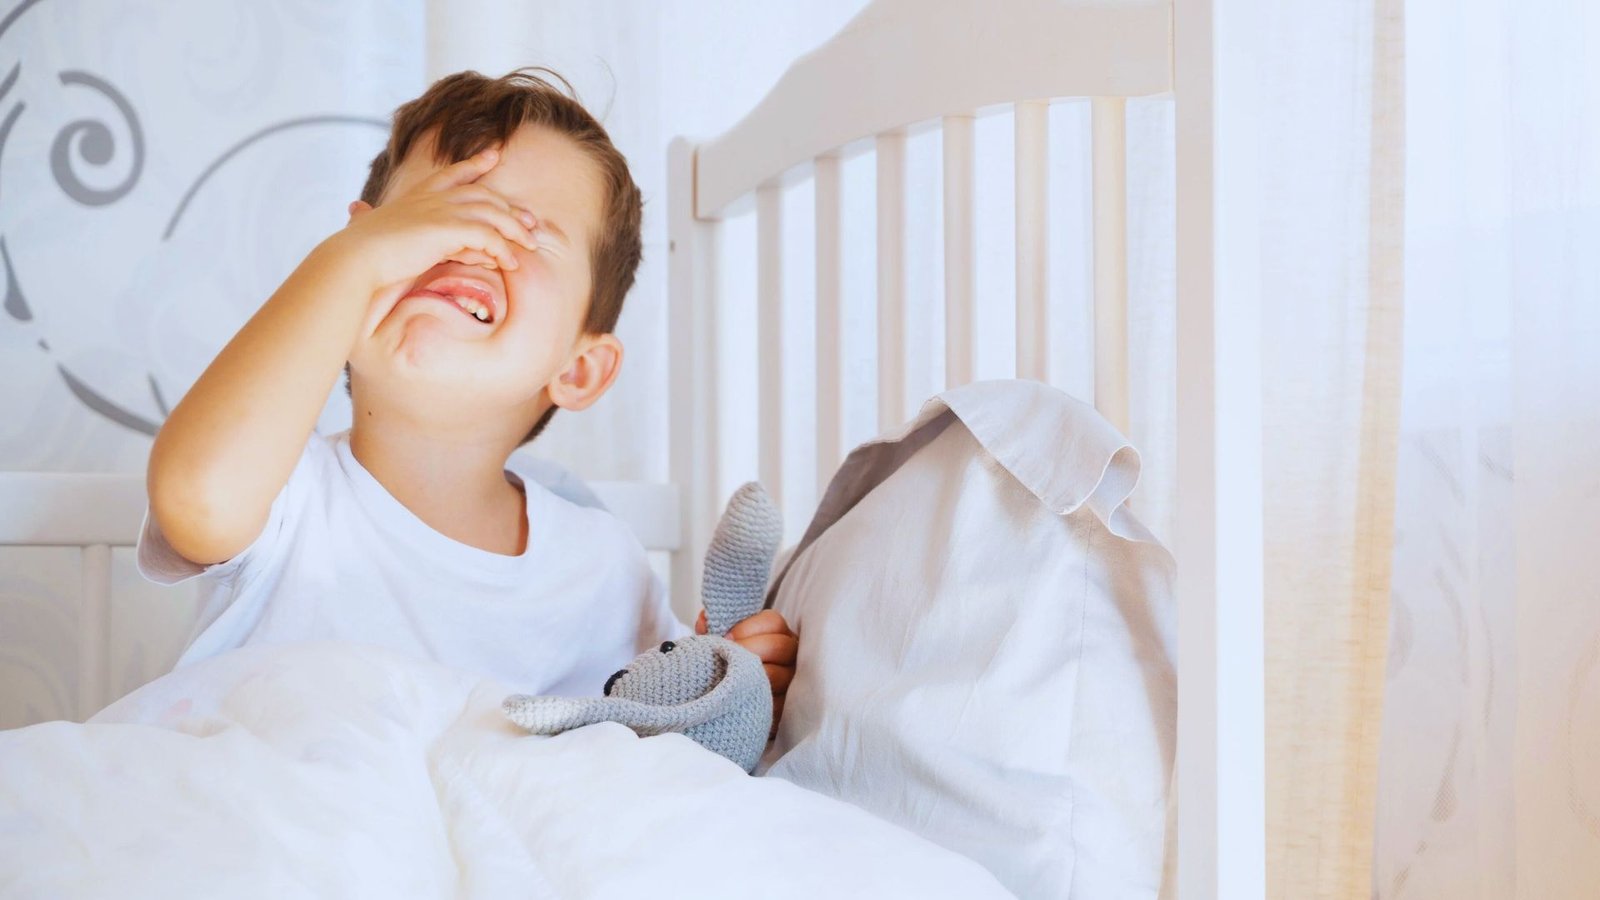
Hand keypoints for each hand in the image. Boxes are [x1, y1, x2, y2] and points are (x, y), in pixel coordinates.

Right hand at [327, 147, 542, 333]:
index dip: (475, 163)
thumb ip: (366, 217)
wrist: (356, 258)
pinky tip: (511, 263)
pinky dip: (502, 250)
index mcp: (417, 195)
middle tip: (531, 221)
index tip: (494, 155)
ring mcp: (442, 210)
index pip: (452, 172)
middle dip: (510, 208)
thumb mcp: (367, 227)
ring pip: (493, 214)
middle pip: (484, 195)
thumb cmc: (357, 247)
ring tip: (530, 247)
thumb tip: (354, 208)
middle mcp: (433, 197)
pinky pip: (488, 237)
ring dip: (515, 231)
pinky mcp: (448, 229)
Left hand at [697, 608, 796, 741]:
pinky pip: (775, 702)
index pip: (773, 622)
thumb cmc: (724, 664)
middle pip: (781, 646)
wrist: (724, 700)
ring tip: (728, 677)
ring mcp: (790, 680)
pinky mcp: (784, 706)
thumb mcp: (719, 642)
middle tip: (726, 658)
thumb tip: (704, 621)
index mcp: (776, 633)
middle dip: (750, 650)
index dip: (748, 627)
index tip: (725, 637)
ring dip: (750, 676)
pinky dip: (754, 698)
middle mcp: (789, 655)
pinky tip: (735, 697)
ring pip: (778, 675)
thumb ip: (712, 628)